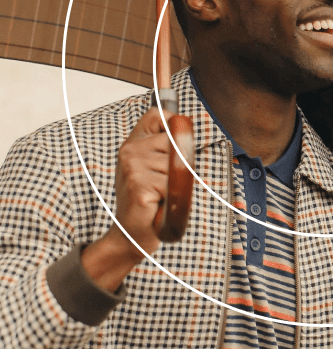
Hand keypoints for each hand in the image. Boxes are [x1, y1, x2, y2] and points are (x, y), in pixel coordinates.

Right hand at [82, 108, 173, 290]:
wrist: (130, 233)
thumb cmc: (147, 201)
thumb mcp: (153, 168)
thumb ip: (164, 147)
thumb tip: (186, 126)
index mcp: (133, 143)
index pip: (158, 115)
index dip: (174, 124)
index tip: (177, 142)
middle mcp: (130, 151)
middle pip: (176, 141)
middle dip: (181, 163)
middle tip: (165, 183)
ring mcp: (133, 167)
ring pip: (179, 165)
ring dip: (177, 184)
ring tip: (161, 194)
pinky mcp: (139, 185)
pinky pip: (174, 184)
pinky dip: (173, 197)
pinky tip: (158, 204)